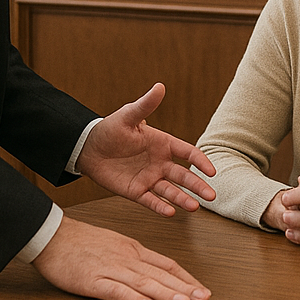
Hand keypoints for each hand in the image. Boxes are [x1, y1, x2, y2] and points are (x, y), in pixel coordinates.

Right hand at [32, 215, 209, 299]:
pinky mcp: (91, 280)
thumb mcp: (116, 246)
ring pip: (143, 282)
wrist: (53, 235)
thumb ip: (135, 260)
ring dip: (166, 294)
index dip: (186, 278)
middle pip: (160, 274)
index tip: (201, 290)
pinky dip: (132, 299)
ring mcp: (110, 268)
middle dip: (184, 288)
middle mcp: (127, 258)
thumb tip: (156, 274)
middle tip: (204, 299)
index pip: (167, 264)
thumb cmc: (83, 242)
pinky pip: (115, 290)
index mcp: (134, 250)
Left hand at [76, 83, 215, 216]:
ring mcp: (149, 178)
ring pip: (171, 191)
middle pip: (184, 176)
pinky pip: (150, 200)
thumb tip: (159, 86)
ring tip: (195, 207)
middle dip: (198, 186)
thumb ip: (145, 105)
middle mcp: (160, 163)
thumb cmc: (110, 129)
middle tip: (212, 196)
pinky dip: (160, 207)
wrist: (87, 148)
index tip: (212, 171)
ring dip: (183, 199)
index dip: (201, 161)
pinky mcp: (136, 191)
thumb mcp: (128, 116)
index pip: (188, 153)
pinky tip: (170, 213)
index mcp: (163, 144)